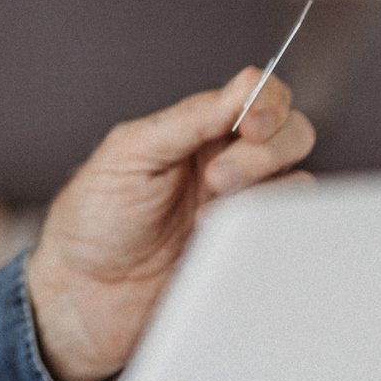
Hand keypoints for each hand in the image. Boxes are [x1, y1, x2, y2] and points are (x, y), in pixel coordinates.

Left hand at [24, 68, 314, 380]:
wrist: (83, 295)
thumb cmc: (93, 221)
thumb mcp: (129, 154)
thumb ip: (188, 120)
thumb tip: (245, 86)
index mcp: (195, 130)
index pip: (256, 95)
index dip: (267, 102)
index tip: (250, 125)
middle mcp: (226, 162)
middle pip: (292, 132)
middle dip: (264, 151)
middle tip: (217, 179)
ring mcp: (241, 208)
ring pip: (297, 178)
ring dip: (261, 191)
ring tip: (206, 217)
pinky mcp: (249, 250)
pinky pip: (288, 230)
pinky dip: (267, 228)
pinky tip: (220, 240)